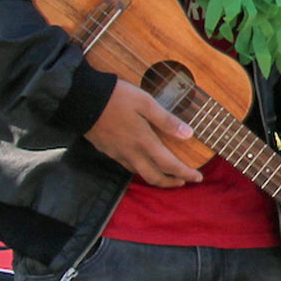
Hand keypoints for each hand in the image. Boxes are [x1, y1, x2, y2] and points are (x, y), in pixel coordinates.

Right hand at [83, 80, 202, 187]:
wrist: (83, 100)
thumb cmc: (117, 98)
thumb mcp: (146, 103)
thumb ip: (166, 120)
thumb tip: (189, 134)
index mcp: (144, 141)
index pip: (169, 165)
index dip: (185, 173)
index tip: (198, 177)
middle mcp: (131, 152)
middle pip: (154, 177)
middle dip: (171, 182)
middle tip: (184, 181)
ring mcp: (117, 154)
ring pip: (139, 173)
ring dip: (156, 177)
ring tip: (167, 174)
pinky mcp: (108, 151)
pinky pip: (127, 166)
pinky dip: (140, 169)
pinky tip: (144, 162)